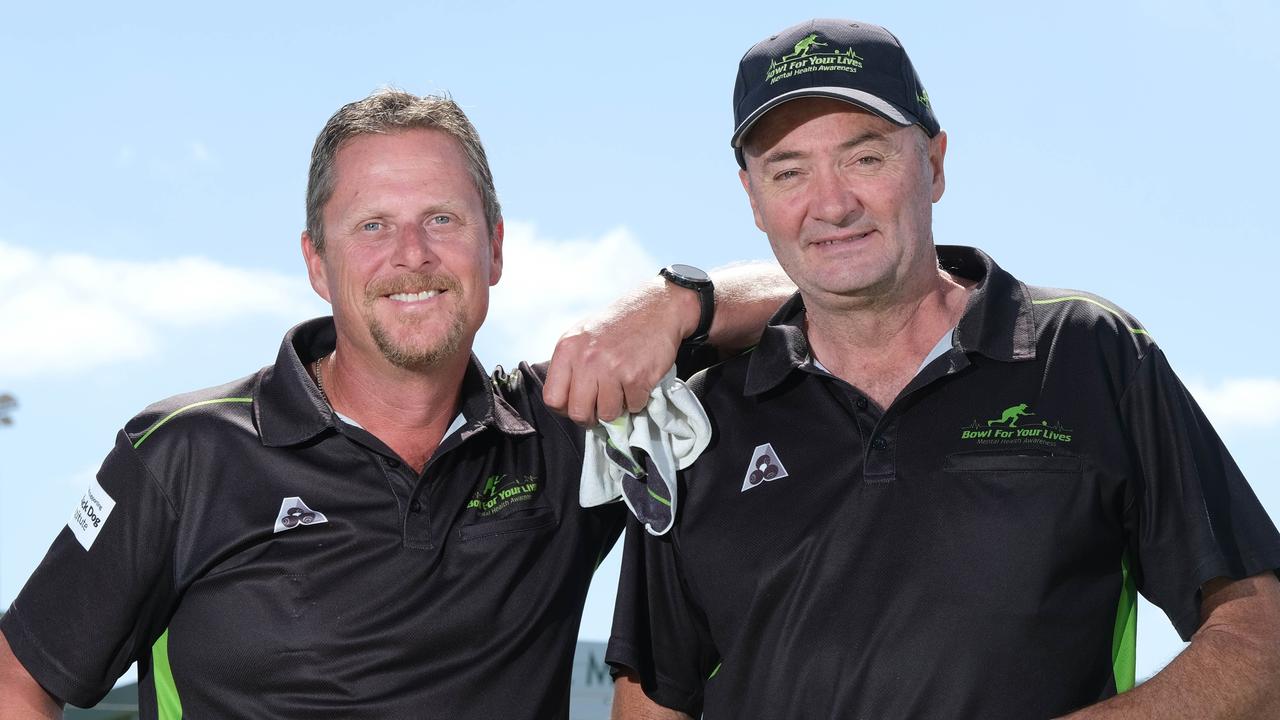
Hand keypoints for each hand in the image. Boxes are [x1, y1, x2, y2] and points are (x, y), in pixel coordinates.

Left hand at [543, 280, 695, 425]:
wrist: (657, 307)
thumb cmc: (618, 323)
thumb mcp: (582, 335)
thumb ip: (570, 365)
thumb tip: (567, 402)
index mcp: (567, 349)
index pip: (552, 398)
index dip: (566, 409)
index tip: (579, 404)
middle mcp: (586, 359)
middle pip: (578, 413)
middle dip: (591, 416)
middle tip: (601, 407)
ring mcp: (612, 369)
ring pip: (607, 414)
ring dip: (617, 408)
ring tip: (622, 390)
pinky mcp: (637, 377)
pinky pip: (633, 406)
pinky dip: (637, 400)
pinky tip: (638, 382)